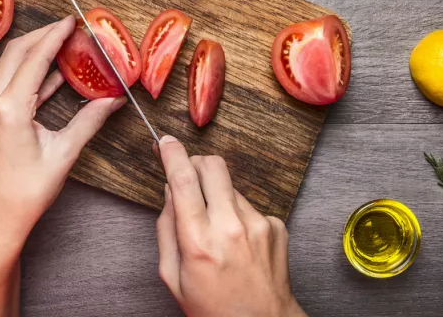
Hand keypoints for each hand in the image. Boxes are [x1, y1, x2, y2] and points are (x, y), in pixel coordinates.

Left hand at [0, 15, 125, 256]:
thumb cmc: (26, 193)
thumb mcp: (63, 154)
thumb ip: (89, 121)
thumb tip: (113, 101)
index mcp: (10, 108)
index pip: (35, 58)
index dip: (55, 35)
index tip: (72, 21)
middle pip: (17, 52)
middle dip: (43, 35)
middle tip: (69, 27)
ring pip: (9, 65)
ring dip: (35, 51)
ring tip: (64, 44)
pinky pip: (8, 82)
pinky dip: (29, 72)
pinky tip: (53, 73)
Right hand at [156, 135, 305, 316]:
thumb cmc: (214, 308)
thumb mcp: (173, 276)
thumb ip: (166, 229)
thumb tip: (169, 192)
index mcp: (199, 242)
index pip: (183, 180)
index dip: (172, 154)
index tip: (166, 142)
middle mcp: (231, 228)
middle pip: (213, 165)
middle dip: (196, 164)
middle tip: (188, 178)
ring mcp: (259, 225)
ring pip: (231, 186)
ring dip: (218, 195)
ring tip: (217, 230)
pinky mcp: (276, 226)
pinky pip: (249, 205)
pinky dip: (239, 214)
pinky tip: (238, 242)